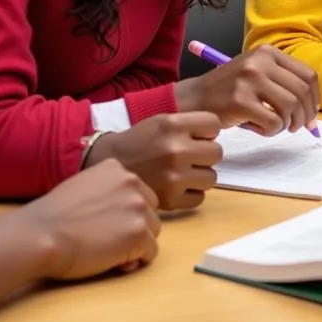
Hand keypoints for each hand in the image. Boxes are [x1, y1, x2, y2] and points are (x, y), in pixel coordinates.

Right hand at [11, 159, 160, 280]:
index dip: (127, 214)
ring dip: (136, 244)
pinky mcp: (138, 233)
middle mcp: (132, 183)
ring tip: (110, 252)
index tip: (109, 226)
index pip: (139, 193)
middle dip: (135, 227)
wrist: (39, 235)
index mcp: (117, 169)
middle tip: (110, 241)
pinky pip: (151, 252)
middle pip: (150, 211)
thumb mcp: (83, 186)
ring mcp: (137, 207)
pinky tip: (115, 262)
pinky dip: (135, 260)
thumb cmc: (52, 217)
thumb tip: (121, 215)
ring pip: (153, 231)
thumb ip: (107, 192)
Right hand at [86, 112, 221, 210]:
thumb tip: (216, 137)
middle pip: (216, 153)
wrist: (104, 166)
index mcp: (173, 125)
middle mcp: (175, 150)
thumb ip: (190, 125)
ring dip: (199, 175)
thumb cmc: (139, 142)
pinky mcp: (170, 200)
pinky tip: (175, 187)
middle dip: (205, 154)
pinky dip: (190, 194)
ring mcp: (173, 177)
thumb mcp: (162, 121)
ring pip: (211, 177)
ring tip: (181, 172)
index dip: (206, 131)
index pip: (214, 124)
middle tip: (188, 156)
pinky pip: (199, 198)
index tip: (195, 136)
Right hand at [175, 45, 319, 135]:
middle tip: (299, 126)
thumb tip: (313, 106)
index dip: (315, 97)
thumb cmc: (229, 90)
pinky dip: (272, 131)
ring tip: (278, 127)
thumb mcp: (255, 72)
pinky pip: (273, 122)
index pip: (307, 74)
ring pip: (290, 106)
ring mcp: (250, 80)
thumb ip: (282, 81)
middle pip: (302, 91)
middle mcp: (260, 62)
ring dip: (289, 123)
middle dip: (306, 114)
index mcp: (267, 52)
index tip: (313, 111)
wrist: (194, 98)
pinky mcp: (241, 101)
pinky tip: (261, 129)